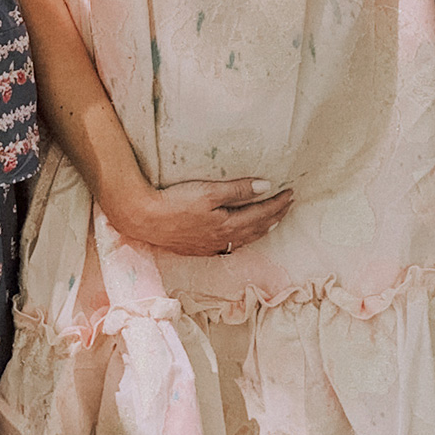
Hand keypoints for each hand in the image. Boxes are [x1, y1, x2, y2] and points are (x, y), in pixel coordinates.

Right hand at [109, 176, 295, 255]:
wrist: (144, 219)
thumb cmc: (175, 202)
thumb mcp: (209, 191)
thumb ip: (238, 190)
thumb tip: (266, 186)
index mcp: (228, 225)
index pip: (262, 213)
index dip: (278, 203)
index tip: (291, 192)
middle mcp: (223, 239)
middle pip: (257, 228)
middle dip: (275, 216)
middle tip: (289, 205)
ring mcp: (210, 246)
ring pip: (245, 239)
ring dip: (262, 229)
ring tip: (274, 221)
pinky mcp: (198, 248)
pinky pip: (230, 245)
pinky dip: (244, 238)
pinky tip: (242, 236)